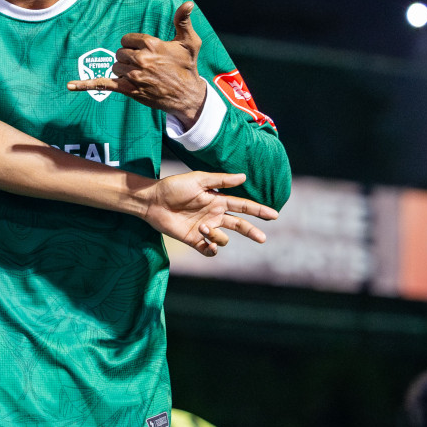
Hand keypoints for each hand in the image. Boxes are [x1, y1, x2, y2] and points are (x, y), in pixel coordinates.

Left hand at [66, 1, 207, 128]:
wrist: (186, 95)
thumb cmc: (187, 67)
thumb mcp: (190, 42)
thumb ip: (183, 21)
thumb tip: (187, 3)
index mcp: (151, 44)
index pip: (127, 39)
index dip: (134, 45)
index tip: (147, 51)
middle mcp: (140, 59)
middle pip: (120, 52)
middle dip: (130, 58)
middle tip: (147, 65)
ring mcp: (132, 75)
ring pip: (115, 66)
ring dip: (124, 70)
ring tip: (143, 75)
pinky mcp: (127, 89)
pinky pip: (102, 84)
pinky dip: (85, 84)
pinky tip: (70, 85)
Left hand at [139, 170, 276, 256]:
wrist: (151, 200)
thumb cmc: (173, 187)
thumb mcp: (198, 180)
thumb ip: (221, 180)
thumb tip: (244, 177)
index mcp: (217, 201)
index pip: (243, 206)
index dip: (258, 210)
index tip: (274, 215)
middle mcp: (214, 215)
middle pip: (239, 225)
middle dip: (252, 231)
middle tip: (262, 238)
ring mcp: (204, 228)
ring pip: (223, 239)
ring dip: (218, 235)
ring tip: (203, 227)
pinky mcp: (193, 239)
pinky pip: (209, 250)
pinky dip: (211, 249)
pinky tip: (206, 243)